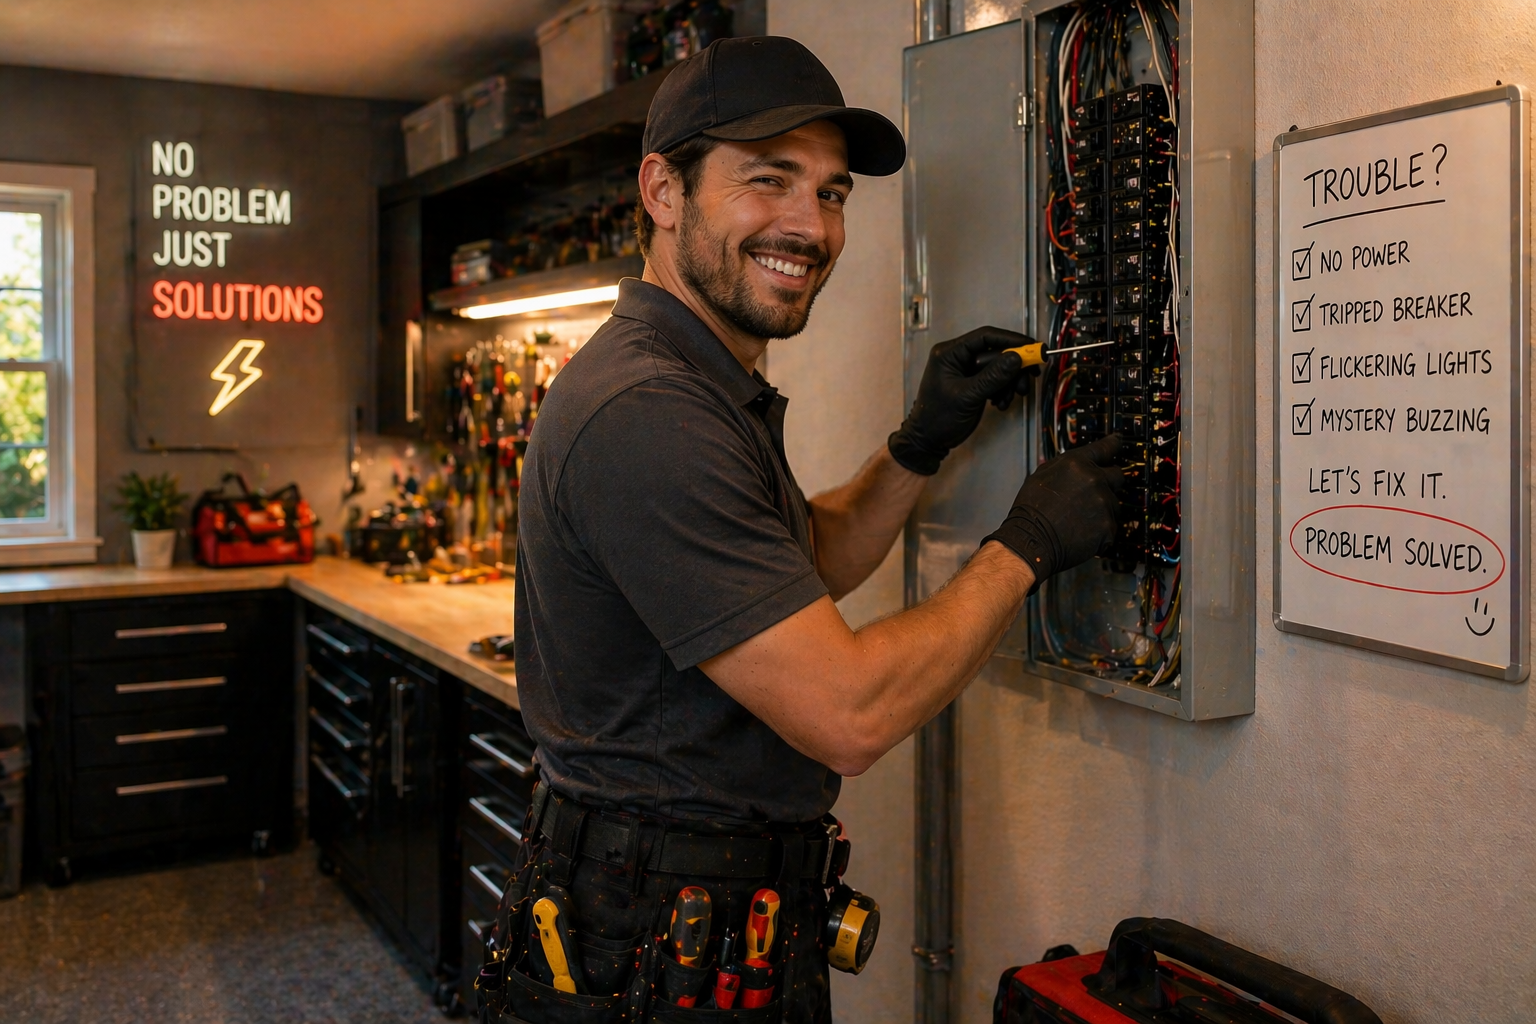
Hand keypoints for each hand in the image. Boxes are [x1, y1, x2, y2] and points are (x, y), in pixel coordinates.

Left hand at [887, 326, 1031, 475]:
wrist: (928, 441)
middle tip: (1029, 380)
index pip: (985, 337)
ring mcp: (966, 371)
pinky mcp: (973, 383)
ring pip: (999, 368)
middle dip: (1013, 368)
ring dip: (1010, 383)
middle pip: (996, 353)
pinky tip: (1001, 403)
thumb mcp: (968, 396)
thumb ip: (993, 377)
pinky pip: (995, 380)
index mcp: (950, 353)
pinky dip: (1003, 391)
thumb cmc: (938, 418)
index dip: (1012, 340)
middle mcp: (958, 357)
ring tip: (1010, 398)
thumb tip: (1017, 357)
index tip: (1033, 348)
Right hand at [984, 434, 1124, 590]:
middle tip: (1092, 495)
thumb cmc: (1030, 511)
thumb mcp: (1041, 475)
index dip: (1113, 445)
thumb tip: (1079, 465)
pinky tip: (1081, 533)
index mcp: (1077, 464)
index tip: (1118, 442)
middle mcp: (1094, 479)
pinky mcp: (1108, 526)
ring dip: (1101, 510)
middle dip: (1108, 483)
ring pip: (1114, 504)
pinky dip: (1100, 531)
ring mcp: (1104, 503)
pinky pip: (1110, 526)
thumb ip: (1066, 466)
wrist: (1031, 540)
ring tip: (1078, 520)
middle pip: (1117, 476)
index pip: (1105, 447)